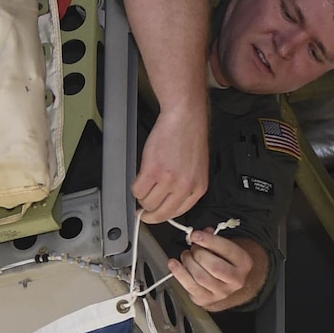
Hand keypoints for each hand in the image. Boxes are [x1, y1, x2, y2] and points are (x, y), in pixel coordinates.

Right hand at [133, 108, 209, 223]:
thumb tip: (167, 201)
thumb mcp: (196, 168)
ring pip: (147, 203)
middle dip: (148, 214)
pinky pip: (137, 190)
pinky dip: (135, 187)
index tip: (154, 214)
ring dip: (142, 197)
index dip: (162, 215)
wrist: (185, 117)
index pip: (177, 213)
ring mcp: (168, 180)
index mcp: (198, 188)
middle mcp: (184, 187)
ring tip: (144, 185)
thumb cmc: (190, 137)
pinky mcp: (152, 171)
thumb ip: (185, 186)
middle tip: (141, 211)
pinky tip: (140, 178)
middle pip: (160, 214)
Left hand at [169, 229, 265, 310]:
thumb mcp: (224, 248)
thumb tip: (199, 234)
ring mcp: (221, 292)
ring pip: (201, 277)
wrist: (225, 284)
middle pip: (214, 266)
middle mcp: (236, 280)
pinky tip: (174, 264)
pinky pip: (190, 286)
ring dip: (188, 262)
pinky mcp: (206, 299)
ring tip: (186, 256)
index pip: (228, 250)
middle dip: (198, 253)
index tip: (195, 235)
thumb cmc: (223, 261)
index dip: (209, 241)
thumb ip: (212, 239)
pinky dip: (179, 273)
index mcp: (244, 263)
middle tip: (193, 248)